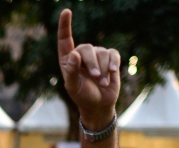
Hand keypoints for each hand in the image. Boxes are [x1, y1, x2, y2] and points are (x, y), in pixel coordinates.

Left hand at [56, 9, 119, 128]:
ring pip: (101, 52)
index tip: (66, 12)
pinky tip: (112, 72)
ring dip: (103, 69)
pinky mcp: (110, 59)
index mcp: (68, 60)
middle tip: (95, 77)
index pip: (64, 39)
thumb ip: (72, 71)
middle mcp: (82, 55)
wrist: (99, 105)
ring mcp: (97, 55)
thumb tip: (74, 53)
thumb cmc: (83, 96)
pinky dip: (113, 63)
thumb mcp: (74, 87)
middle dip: (92, 63)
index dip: (65, 25)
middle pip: (87, 48)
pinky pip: (113, 54)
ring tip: (102, 82)